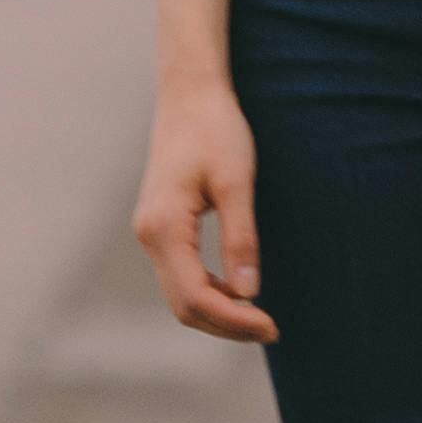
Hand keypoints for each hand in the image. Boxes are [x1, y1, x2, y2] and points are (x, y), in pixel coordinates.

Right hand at [136, 73, 275, 339]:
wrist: (190, 94)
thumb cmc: (216, 129)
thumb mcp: (236, 182)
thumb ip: (241, 238)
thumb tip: (250, 293)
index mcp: (164, 227)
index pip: (195, 296)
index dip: (234, 319)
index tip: (271, 325)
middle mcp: (149, 236)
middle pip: (184, 304)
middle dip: (227, 324)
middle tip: (272, 328)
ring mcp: (151, 233)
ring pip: (180, 293)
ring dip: (218, 311)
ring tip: (260, 316)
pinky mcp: (161, 227)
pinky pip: (180, 274)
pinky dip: (209, 291)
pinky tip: (238, 291)